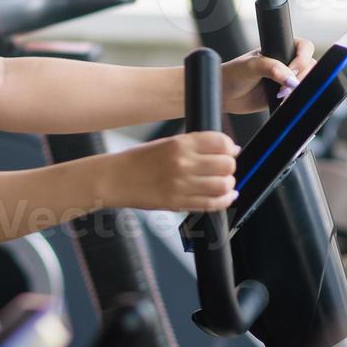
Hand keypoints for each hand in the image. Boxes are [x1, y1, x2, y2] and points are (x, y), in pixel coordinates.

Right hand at [108, 132, 240, 211]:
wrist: (116, 178)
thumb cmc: (139, 160)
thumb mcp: (167, 143)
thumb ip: (195, 145)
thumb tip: (225, 148)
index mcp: (180, 144)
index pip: (221, 142)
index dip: (230, 147)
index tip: (230, 150)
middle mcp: (183, 163)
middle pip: (226, 164)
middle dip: (230, 166)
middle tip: (225, 168)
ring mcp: (182, 185)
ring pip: (223, 185)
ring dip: (228, 184)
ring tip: (223, 182)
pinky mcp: (179, 203)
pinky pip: (212, 204)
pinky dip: (224, 201)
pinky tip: (226, 196)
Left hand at [222, 38, 315, 113]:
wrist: (224, 95)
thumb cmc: (233, 74)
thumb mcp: (252, 66)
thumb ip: (272, 68)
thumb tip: (291, 80)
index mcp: (280, 48)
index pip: (304, 47)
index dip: (302, 58)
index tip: (292, 70)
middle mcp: (286, 62)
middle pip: (310, 66)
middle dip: (301, 77)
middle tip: (284, 86)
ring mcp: (287, 79)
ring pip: (307, 82)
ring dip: (299, 90)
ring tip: (281, 95)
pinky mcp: (285, 95)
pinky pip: (299, 97)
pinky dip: (296, 100)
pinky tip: (283, 102)